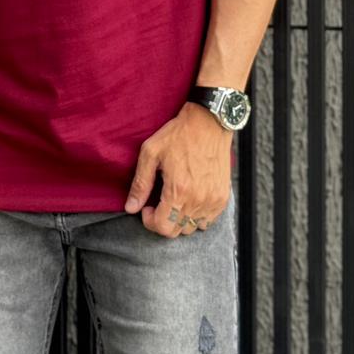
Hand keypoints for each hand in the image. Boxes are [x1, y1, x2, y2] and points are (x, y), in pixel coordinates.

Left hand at [124, 103, 231, 235]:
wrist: (209, 122)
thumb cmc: (178, 134)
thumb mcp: (151, 152)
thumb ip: (140, 183)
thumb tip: (131, 208)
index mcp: (178, 190)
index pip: (163, 227)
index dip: (149, 221)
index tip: (147, 207)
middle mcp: (198, 199)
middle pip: (176, 231)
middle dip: (162, 221)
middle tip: (158, 203)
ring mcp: (213, 200)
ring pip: (192, 228)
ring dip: (179, 219)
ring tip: (174, 199)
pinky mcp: (223, 197)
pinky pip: (207, 221)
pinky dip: (196, 216)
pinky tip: (189, 198)